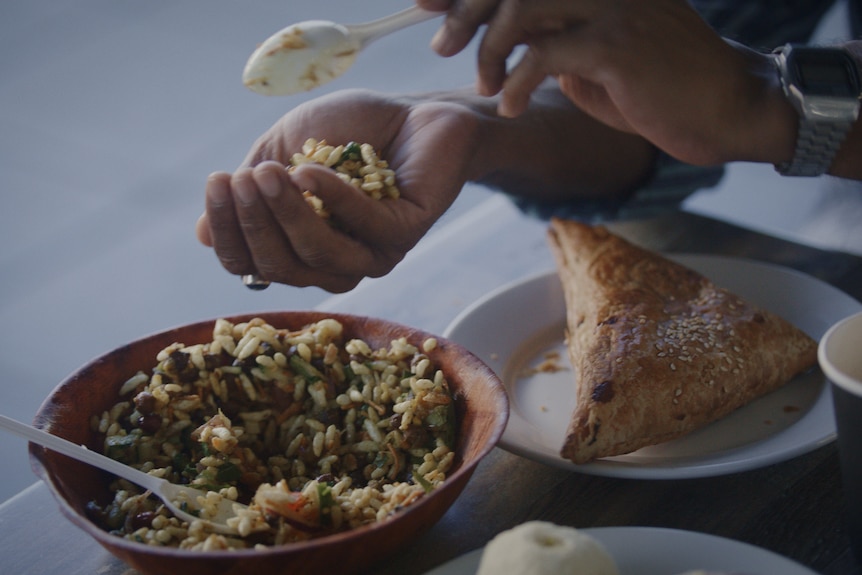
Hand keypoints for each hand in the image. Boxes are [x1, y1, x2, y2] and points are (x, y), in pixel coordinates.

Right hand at [196, 89, 479, 291]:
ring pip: (319, 256)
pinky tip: (309, 170)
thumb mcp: (282, 151)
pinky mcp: (405, 234)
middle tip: (240, 179)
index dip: (228, 232)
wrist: (413, 110)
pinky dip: (332, 198)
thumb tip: (202, 236)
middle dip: (253, 223)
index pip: (252, 264)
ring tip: (268, 174)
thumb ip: (249, 191)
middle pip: (280, 267)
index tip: (216, 183)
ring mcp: (372, 254)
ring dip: (287, 214)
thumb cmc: (346, 132)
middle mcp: (335, 264)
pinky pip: (363, 226)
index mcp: (300, 251)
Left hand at [421, 0, 795, 166]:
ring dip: (487, 49)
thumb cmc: (656, 87)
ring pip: (522, 5)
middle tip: (442, 45)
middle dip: (464, 9)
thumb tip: (501, 34)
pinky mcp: (618, 45)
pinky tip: (507, 105)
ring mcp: (613, 5)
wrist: (724, 107)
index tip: (427, 2)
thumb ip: (552, 36)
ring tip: (482, 85)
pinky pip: (544, 54)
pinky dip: (514, 81)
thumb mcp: (592, 55)